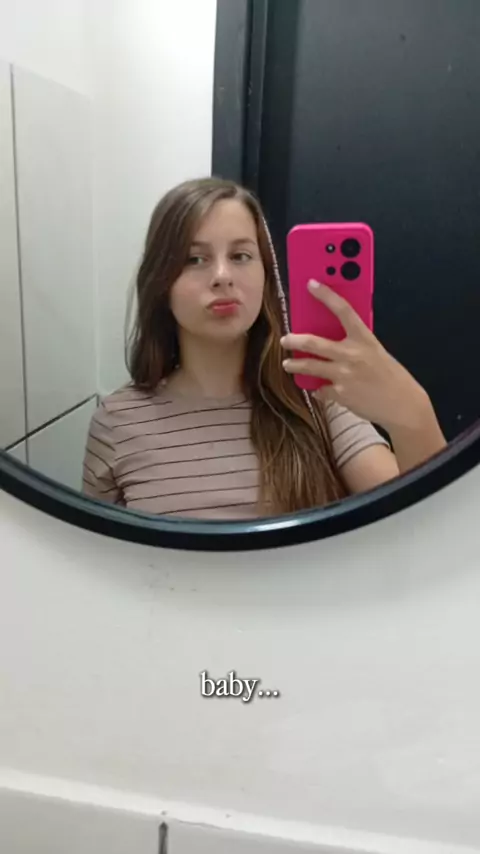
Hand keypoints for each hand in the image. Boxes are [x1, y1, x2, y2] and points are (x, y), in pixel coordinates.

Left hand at [280, 280, 430, 432]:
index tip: (311, 284)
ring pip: (309, 366)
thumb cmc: (391, 376)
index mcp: (365, 339)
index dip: (326, 295)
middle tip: (285, 339)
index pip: (343, 310)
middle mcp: (352, 354)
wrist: (402, 405)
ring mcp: (344, 375)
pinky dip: (319, 390)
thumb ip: (356, 343)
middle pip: (314, 342)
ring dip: (295, 365)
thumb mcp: (376, 352)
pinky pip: (320, 389)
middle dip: (295, 340)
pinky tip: (320, 390)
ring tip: (288, 364)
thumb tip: (332, 337)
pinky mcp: (340, 394)